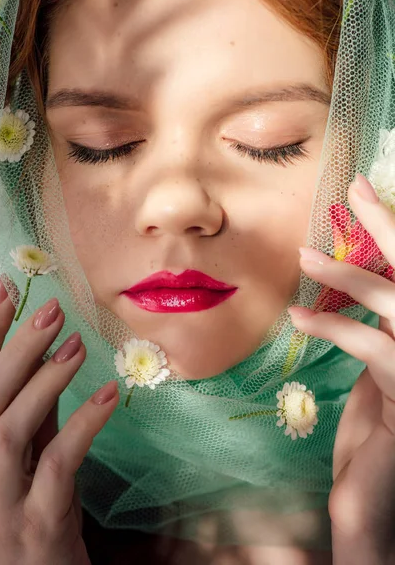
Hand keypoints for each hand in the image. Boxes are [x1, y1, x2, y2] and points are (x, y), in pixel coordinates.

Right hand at [0, 283, 118, 564]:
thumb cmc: (25, 520)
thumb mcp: (22, 464)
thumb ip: (30, 417)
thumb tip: (44, 356)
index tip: (4, 289)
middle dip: (12, 348)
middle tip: (45, 305)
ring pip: (10, 431)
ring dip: (43, 380)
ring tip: (73, 340)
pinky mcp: (36, 525)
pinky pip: (57, 467)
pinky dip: (81, 425)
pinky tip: (108, 393)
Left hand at [288, 175, 394, 562]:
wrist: (376, 499)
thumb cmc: (375, 433)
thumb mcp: (376, 372)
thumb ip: (374, 333)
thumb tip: (352, 288)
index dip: (390, 226)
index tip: (361, 187)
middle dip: (388, 224)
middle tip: (355, 187)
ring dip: (352, 274)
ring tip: (306, 256)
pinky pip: (374, 349)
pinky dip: (335, 327)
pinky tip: (299, 317)